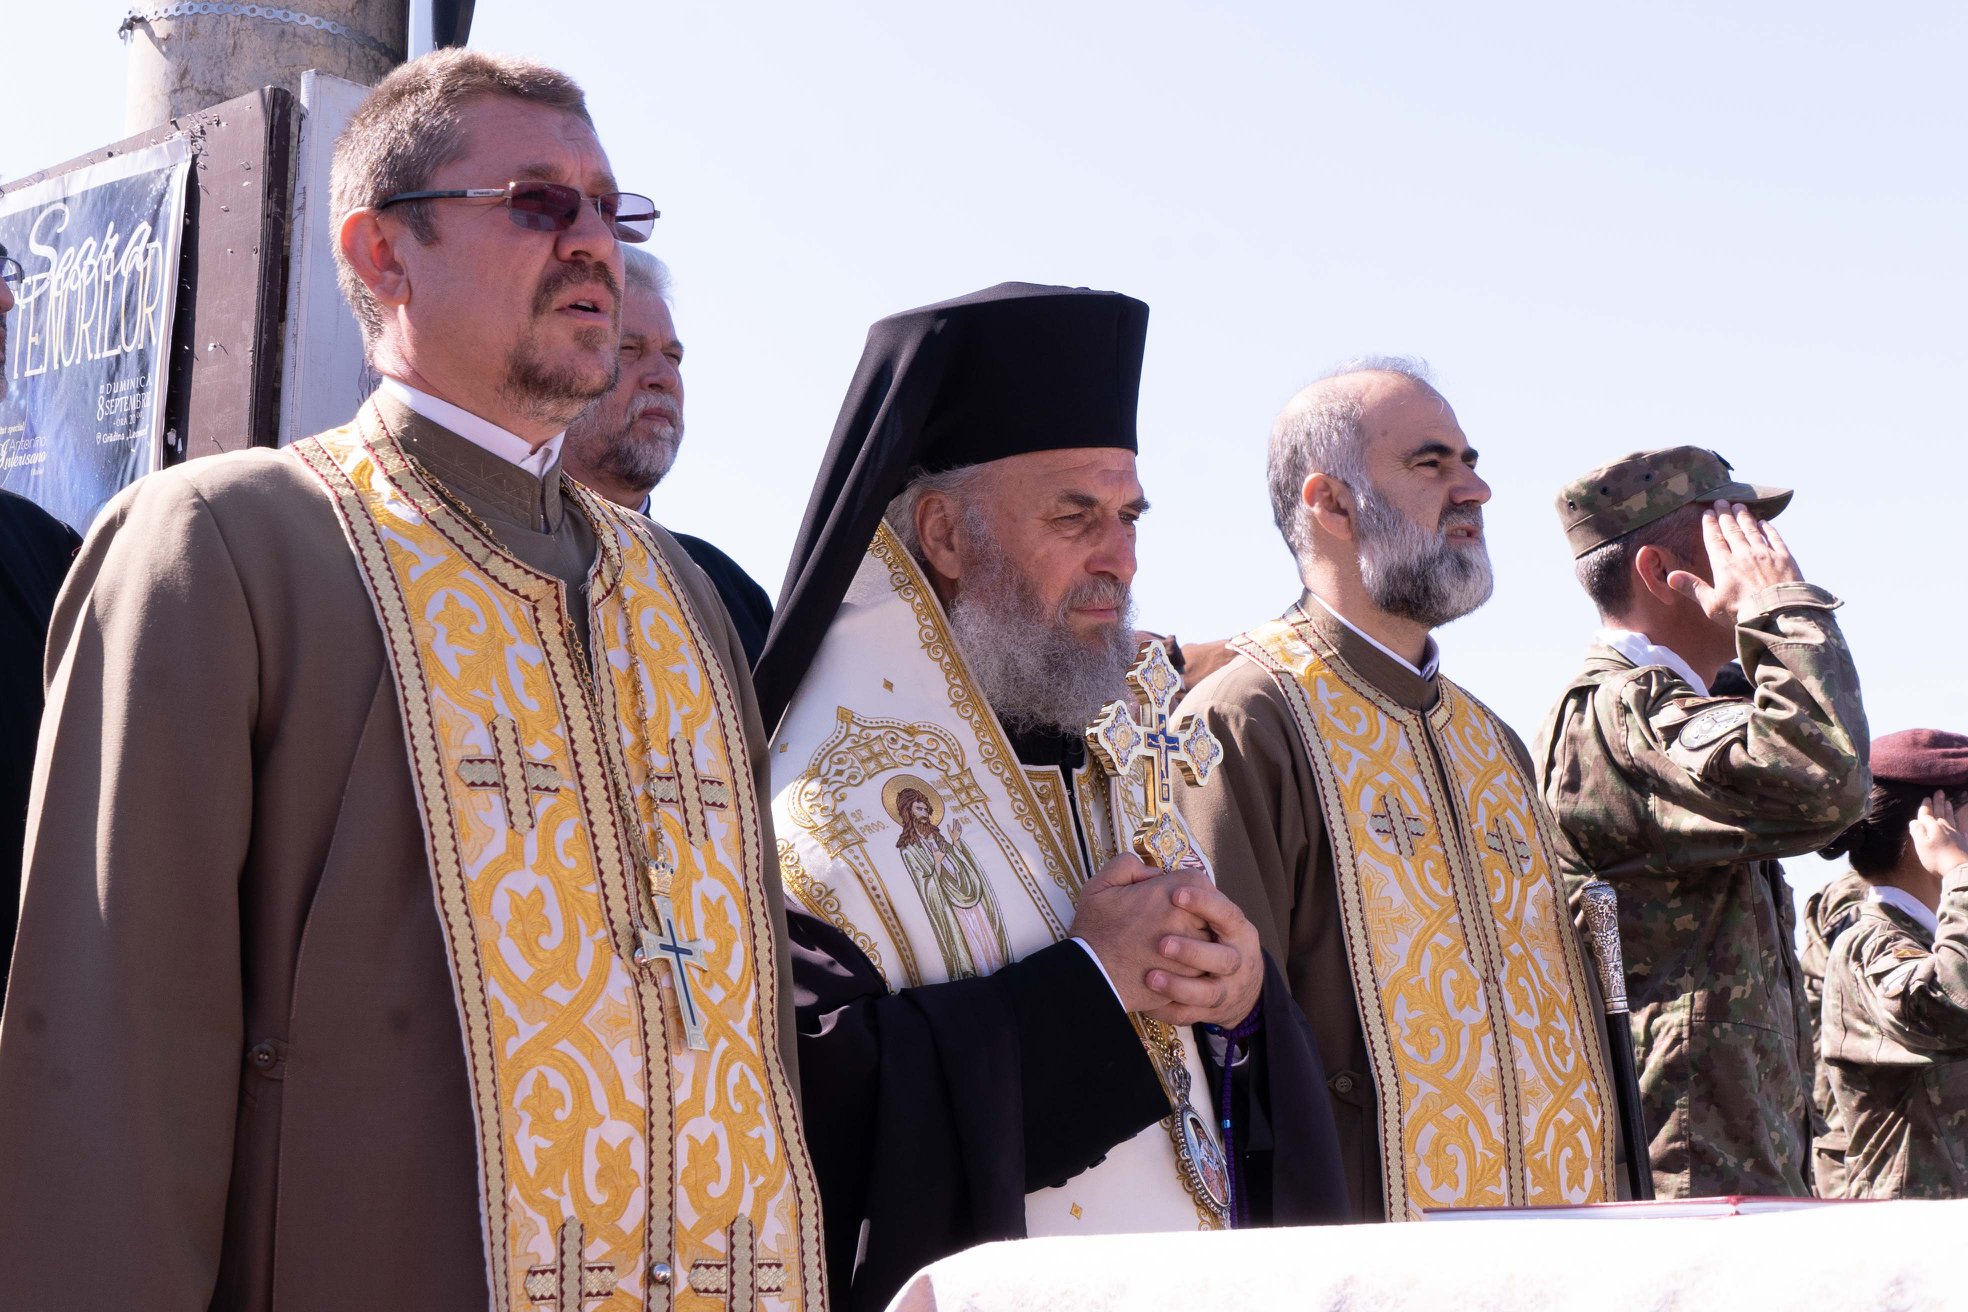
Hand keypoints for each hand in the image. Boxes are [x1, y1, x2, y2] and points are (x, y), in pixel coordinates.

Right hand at [1070, 854, 1208, 1013]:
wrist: (1092, 978)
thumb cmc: (1095, 932)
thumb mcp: (1101, 884)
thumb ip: (1128, 865)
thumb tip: (1154, 872)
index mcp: (1174, 893)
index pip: (1200, 883)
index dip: (1186, 890)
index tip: (1173, 898)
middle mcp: (1190, 921)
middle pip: (1210, 912)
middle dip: (1194, 915)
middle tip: (1171, 922)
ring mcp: (1193, 952)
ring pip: (1210, 942)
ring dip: (1196, 942)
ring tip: (1172, 946)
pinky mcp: (1191, 979)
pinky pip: (1203, 968)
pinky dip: (1191, 967)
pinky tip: (1168, 966)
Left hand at [1139, 877, 1263, 1028]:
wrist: (1242, 988)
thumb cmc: (1216, 939)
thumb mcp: (1215, 915)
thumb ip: (1191, 893)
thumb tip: (1156, 874)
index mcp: (1237, 930)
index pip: (1227, 913)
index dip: (1205, 903)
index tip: (1176, 894)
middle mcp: (1237, 960)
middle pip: (1224, 958)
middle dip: (1193, 951)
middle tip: (1161, 943)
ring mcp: (1227, 989)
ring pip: (1209, 993)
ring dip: (1180, 985)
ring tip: (1150, 977)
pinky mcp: (1212, 1013)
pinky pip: (1190, 1014)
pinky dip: (1169, 1009)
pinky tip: (1147, 1001)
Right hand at [1666, 500, 1806, 623]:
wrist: (1778, 616)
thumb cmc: (1742, 614)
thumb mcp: (1711, 605)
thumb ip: (1692, 588)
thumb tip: (1670, 576)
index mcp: (1724, 565)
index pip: (1714, 539)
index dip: (1710, 525)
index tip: (1707, 512)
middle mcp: (1743, 554)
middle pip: (1732, 530)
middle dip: (1725, 515)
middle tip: (1721, 502)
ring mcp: (1765, 554)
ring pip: (1752, 530)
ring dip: (1745, 517)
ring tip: (1740, 506)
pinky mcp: (1784, 558)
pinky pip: (1775, 538)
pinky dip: (1769, 529)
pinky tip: (1764, 523)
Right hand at [1910, 791, 1967, 877]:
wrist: (1959, 869)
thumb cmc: (1936, 858)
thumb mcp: (1921, 845)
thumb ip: (1917, 831)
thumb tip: (1914, 821)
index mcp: (1933, 827)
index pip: (1927, 814)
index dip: (1926, 806)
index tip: (1926, 797)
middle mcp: (1945, 828)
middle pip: (1941, 813)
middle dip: (1939, 803)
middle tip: (1940, 792)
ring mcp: (1957, 834)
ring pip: (1951, 819)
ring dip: (1949, 810)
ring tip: (1949, 802)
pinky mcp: (1964, 842)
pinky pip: (1962, 831)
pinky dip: (1960, 827)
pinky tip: (1961, 828)